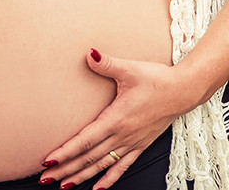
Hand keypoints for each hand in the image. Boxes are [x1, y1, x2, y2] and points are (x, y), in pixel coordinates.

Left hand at [39, 48, 190, 189]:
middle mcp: (122, 136)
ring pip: (101, 165)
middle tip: (44, 179)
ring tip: (63, 186)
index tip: (48, 161)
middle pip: (88, 157)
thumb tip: (89, 53)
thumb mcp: (131, 69)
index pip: (85, 140)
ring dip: (82, 176)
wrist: (184, 91)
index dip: (65, 152)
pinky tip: (98, 188)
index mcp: (116, 119)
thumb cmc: (158, 79)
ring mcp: (131, 143)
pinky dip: (108, 179)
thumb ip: (108, 64)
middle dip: (65, 169)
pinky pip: (121, 167)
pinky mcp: (140, 145)